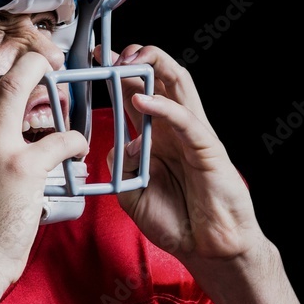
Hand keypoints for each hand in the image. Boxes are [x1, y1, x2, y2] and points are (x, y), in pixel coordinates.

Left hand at [95, 44, 265, 272]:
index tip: (96, 59)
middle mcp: (174, 128)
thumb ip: (122, 166)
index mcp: (156, 135)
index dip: (118, 72)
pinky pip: (185, 119)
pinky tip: (141, 99)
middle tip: (110, 54)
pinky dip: (163, 106)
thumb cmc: (176, 222)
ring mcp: (193, 134)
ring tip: (129, 60)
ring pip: (179, 84)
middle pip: (159, 78)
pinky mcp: (208, 148)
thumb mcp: (132, 193)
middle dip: (135, 58)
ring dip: (154, 66)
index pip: (136, 92)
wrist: (207, 249)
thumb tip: (120, 145)